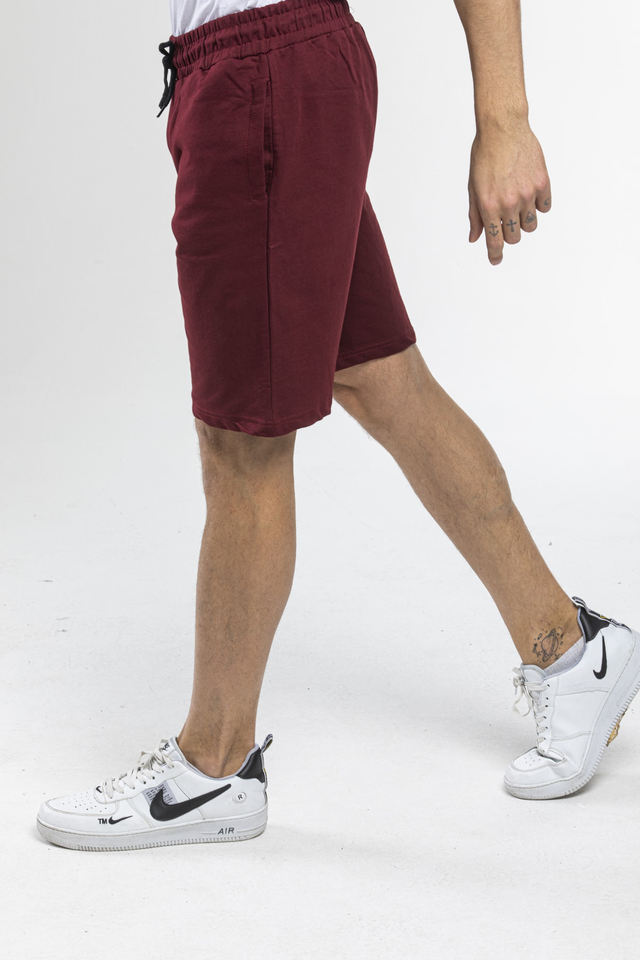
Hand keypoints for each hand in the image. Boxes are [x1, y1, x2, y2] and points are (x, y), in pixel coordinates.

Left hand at [468, 121, 551, 265]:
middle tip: (506, 220)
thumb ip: (475, 215)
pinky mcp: (543, 183)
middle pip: (515, 237)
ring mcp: (528, 194)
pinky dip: (539, 205)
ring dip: (524, 221)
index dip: (495, 254)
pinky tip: (530, 193)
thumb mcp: (473, 187)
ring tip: (518, 204)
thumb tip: (476, 239)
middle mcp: (509, 203)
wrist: (503, 128)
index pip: (495, 241)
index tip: (495, 260)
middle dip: (509, 233)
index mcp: (489, 206)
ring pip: (531, 225)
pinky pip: (545, 207)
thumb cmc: (484, 157)